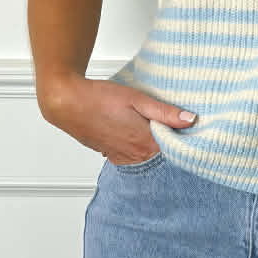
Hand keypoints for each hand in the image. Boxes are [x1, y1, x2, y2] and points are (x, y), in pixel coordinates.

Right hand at [39, 75, 196, 163]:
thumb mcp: (137, 99)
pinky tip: (132, 130)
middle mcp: (135, 156)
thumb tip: (190, 120)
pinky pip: (132, 155)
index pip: (176, 147)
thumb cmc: (99, 98)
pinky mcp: (112, 156)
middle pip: (162, 153)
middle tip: (166, 121)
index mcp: (146, 144)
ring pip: (147, 155)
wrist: (67, 103)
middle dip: (167, 139)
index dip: (182, 135)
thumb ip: (165, 112)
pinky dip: (137, 145)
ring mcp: (122, 158)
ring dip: (151, 142)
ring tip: (146, 123)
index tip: (186, 125)